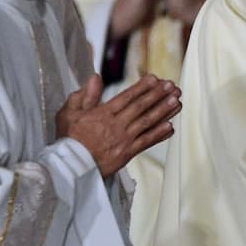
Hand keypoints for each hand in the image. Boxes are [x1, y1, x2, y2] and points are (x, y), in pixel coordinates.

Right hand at [56, 73, 181, 175]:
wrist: (70, 168)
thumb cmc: (69, 139)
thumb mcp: (68, 113)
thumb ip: (84, 95)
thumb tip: (95, 77)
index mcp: (102, 114)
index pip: (126, 97)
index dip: (142, 87)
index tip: (155, 78)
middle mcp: (116, 125)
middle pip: (141, 107)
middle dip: (158, 95)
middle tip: (172, 86)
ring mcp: (123, 139)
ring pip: (147, 122)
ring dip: (163, 111)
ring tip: (177, 101)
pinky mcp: (127, 153)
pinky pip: (146, 142)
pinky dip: (159, 134)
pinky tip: (171, 126)